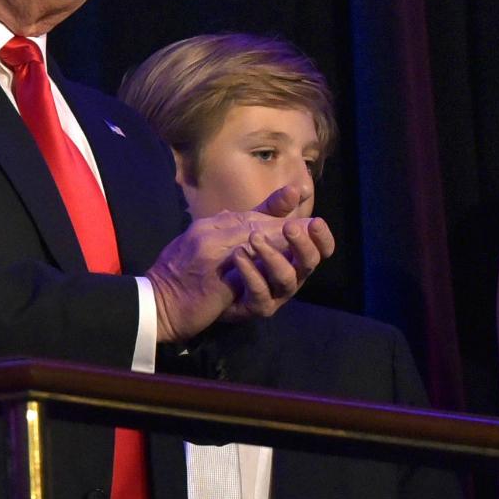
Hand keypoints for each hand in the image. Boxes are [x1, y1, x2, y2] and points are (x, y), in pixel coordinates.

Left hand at [148, 186, 335, 341]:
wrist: (176, 293)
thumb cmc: (214, 258)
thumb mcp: (241, 227)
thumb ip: (270, 211)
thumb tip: (298, 189)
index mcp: (288, 257)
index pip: (317, 248)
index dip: (322, 237)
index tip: (316, 221)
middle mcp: (285, 277)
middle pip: (309, 263)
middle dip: (302, 244)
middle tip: (289, 227)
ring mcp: (270, 295)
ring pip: (288, 279)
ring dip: (274, 256)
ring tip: (253, 239)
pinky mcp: (250, 309)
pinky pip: (261, 294)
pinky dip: (252, 274)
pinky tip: (238, 257)